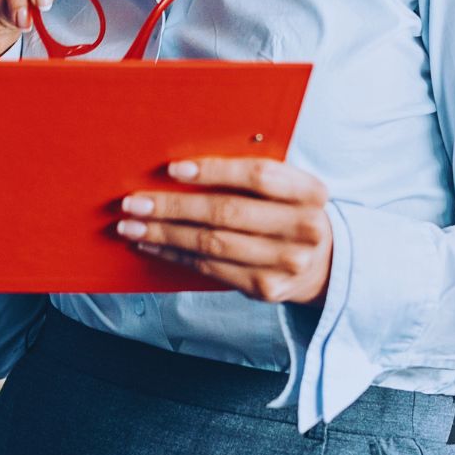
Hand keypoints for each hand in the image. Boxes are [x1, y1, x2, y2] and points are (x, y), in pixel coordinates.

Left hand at [117, 157, 333, 304]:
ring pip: (212, 244)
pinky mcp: (266, 289)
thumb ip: (250, 175)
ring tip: (131, 224)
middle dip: (173, 207)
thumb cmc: (289, 211)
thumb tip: (181, 166)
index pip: (258, 176)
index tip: (173, 169)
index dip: (214, 171)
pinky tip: (152, 242)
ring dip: (164, 233)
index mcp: (310, 192)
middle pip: (226, 213)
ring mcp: (286, 263)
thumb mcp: (286, 186)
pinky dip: (175, 254)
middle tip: (134, 202)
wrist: (322, 263)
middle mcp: (303, 228)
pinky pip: (210, 268)